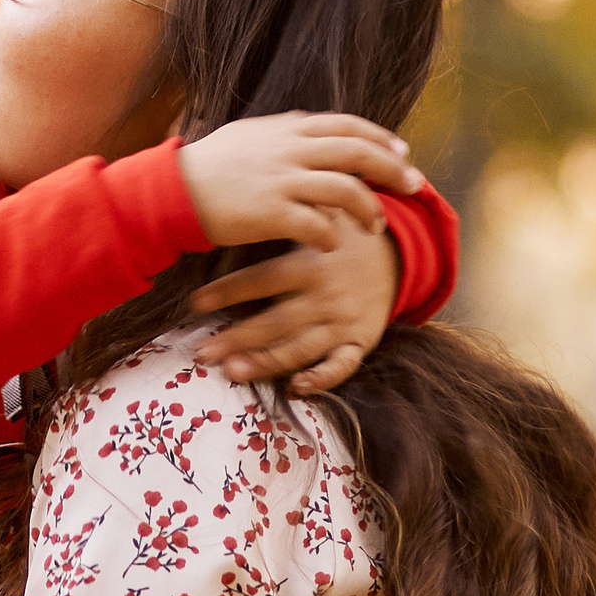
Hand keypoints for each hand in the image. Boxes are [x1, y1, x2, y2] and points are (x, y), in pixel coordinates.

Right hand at [176, 112, 423, 249]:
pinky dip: (332, 237)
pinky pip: (317, 225)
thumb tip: (313, 126)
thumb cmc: (210, 166)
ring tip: (377, 227)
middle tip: (414, 187)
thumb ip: (286, 131)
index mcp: (288, 128)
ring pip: (345, 189)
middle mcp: (290, 149)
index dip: (381, 139)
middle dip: (392, 170)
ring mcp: (281, 180)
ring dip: (368, 209)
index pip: (348, 125)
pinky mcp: (270, 213)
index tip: (402, 153)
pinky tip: (333, 245)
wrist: (173, 190)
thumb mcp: (251, 135)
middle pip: (357, 153)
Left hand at [192, 213, 398, 394]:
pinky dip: (322, 378)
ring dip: (267, 362)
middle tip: (202, 354)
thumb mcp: (322, 217)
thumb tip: (237, 206)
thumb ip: (288, 218)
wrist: (400, 253)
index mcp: (311, 264)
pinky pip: (343, 366)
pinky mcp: (360, 341)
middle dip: (238, 339)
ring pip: (301, 348)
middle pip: (276, 321)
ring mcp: (343, 322)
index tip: (196, 303)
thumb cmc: (345, 235)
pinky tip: (296, 388)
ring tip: (233, 372)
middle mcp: (325, 296)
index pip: (264, 279)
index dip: (230, 291)